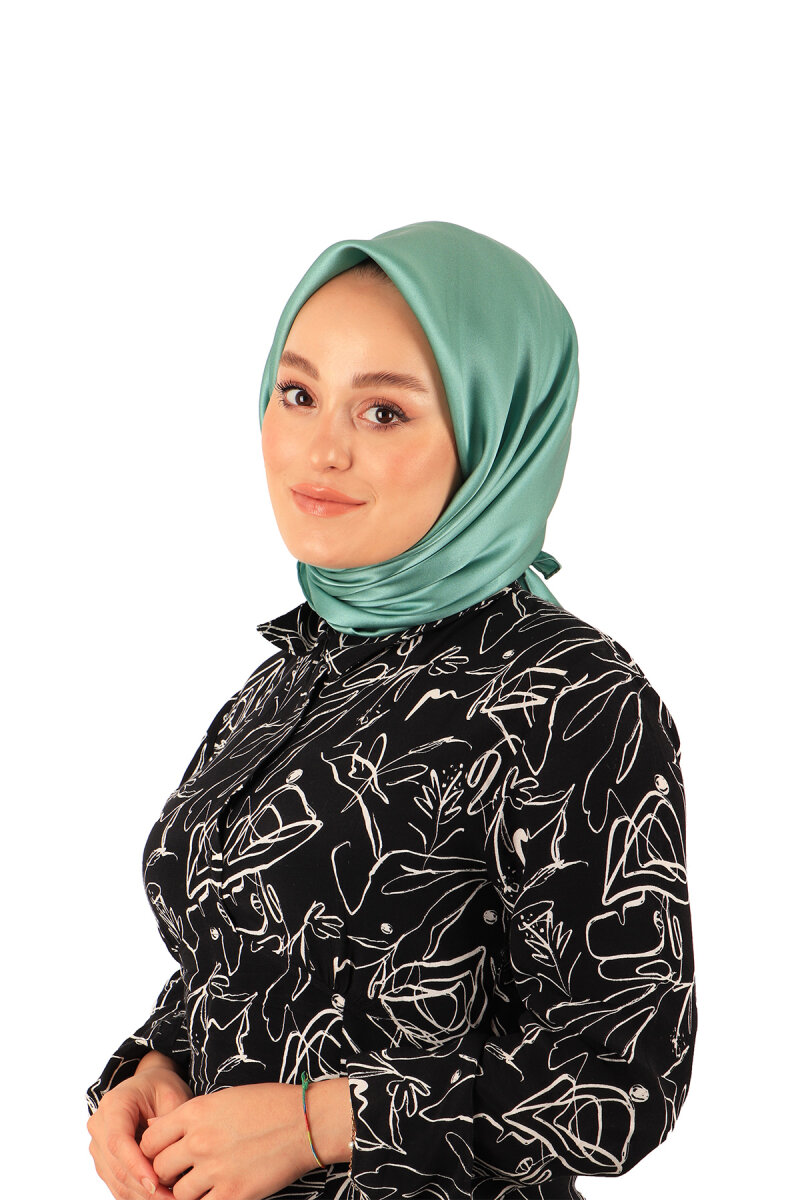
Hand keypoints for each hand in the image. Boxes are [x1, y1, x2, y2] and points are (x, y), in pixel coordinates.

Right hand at [87, 1062, 193, 1199]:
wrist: (149, 1086)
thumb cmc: (163, 1088)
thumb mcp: (173, 1095)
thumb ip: (169, 1123)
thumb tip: (164, 1155)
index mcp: (114, 1104)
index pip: (118, 1141)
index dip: (135, 1166)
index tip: (156, 1184)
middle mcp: (99, 1126)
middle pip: (116, 1166)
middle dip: (143, 1188)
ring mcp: (99, 1146)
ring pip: (116, 1181)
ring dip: (142, 1197)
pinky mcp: (105, 1162)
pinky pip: (118, 1185)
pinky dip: (137, 1196)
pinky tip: (159, 1198)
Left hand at [139, 1080, 344, 1199]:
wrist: (305, 1122)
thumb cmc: (267, 1105)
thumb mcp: (223, 1099)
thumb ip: (186, 1116)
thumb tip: (153, 1127)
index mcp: (196, 1112)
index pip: (149, 1140)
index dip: (152, 1151)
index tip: (164, 1154)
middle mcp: (200, 1141)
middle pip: (159, 1169)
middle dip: (167, 1174)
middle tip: (181, 1173)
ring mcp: (215, 1170)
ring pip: (178, 1194)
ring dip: (186, 1192)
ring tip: (203, 1183)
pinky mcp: (233, 1194)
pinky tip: (217, 1192)